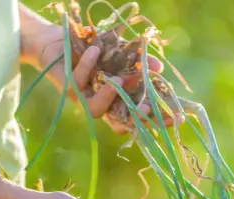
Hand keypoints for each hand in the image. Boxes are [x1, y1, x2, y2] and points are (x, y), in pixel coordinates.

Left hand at [22, 15, 178, 133]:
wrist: (58, 40)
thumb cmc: (92, 48)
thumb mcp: (120, 51)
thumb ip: (138, 61)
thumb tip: (159, 68)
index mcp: (117, 99)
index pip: (139, 116)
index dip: (156, 120)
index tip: (176, 117)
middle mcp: (102, 104)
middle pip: (121, 123)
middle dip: (135, 118)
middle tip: (147, 107)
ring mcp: (85, 99)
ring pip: (97, 110)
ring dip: (109, 95)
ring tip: (117, 78)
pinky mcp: (68, 89)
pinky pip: (79, 82)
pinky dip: (88, 65)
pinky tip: (95, 51)